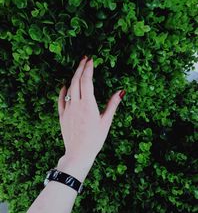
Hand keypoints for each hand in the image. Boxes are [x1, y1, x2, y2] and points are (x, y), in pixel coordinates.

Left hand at [58, 56, 124, 176]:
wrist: (78, 153)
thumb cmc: (95, 139)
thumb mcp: (106, 122)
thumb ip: (112, 105)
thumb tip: (120, 91)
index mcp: (88, 105)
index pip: (87, 81)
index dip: (88, 69)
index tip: (91, 60)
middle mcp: (76, 105)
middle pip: (76, 81)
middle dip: (80, 68)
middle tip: (84, 59)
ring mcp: (67, 110)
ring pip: (69, 88)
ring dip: (73, 77)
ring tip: (78, 70)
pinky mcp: (62, 116)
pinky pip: (61, 100)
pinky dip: (63, 91)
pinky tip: (65, 86)